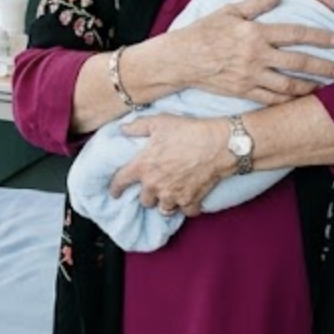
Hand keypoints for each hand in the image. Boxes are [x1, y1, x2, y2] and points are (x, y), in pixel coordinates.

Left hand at [112, 114, 227, 215]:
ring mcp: (172, 196)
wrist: (219, 144)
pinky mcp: (190, 201)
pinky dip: (188, 207)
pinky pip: (186, 211)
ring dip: (166, 203)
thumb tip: (122, 129)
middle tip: (155, 187)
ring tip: (171, 196)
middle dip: (148, 195)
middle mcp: (154, 186)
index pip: (120, 182)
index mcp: (142, 167)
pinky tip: (190, 199)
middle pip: (144, 201)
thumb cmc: (188, 131)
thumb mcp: (160, 122)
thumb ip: (138, 127)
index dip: (115, 189)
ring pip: (163, 209)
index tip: (115, 193)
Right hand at [173, 0, 333, 105]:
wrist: (180, 59)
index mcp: (256, 33)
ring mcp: (249, 76)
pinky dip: (287, 99)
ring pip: (287, 85)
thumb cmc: (203, 31)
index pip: (296, 34)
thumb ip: (258, 3)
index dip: (320, 37)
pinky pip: (270, 98)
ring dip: (309, 86)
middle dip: (323, 67)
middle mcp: (256, 56)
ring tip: (324, 87)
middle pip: (298, 62)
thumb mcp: (229, 10)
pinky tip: (298, 98)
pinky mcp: (242, 91)